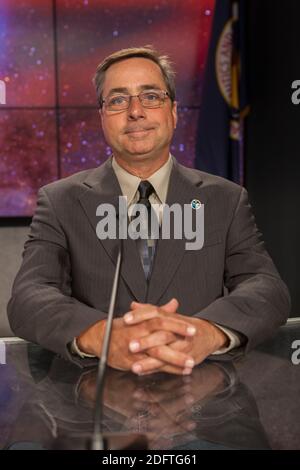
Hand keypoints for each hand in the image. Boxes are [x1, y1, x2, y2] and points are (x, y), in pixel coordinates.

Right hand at [76, 299, 196, 371]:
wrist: (100, 339)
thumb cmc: (123, 327)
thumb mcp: (140, 316)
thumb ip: (159, 310)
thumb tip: (174, 303)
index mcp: (142, 321)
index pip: (162, 320)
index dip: (178, 324)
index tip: (193, 328)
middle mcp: (139, 333)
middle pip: (161, 336)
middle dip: (179, 341)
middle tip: (194, 343)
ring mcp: (136, 349)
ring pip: (157, 353)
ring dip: (175, 359)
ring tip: (190, 363)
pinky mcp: (132, 362)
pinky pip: (151, 367)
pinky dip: (165, 370)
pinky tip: (178, 372)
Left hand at [125, 300, 227, 374]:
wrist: (208, 335)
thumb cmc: (185, 326)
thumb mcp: (168, 315)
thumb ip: (149, 310)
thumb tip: (133, 306)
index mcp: (171, 317)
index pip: (155, 313)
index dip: (140, 315)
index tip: (126, 319)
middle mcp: (178, 332)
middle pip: (161, 335)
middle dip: (145, 342)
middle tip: (130, 346)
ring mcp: (183, 346)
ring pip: (165, 354)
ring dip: (149, 362)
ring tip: (135, 366)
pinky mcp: (186, 359)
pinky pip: (169, 367)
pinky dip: (156, 370)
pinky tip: (144, 372)